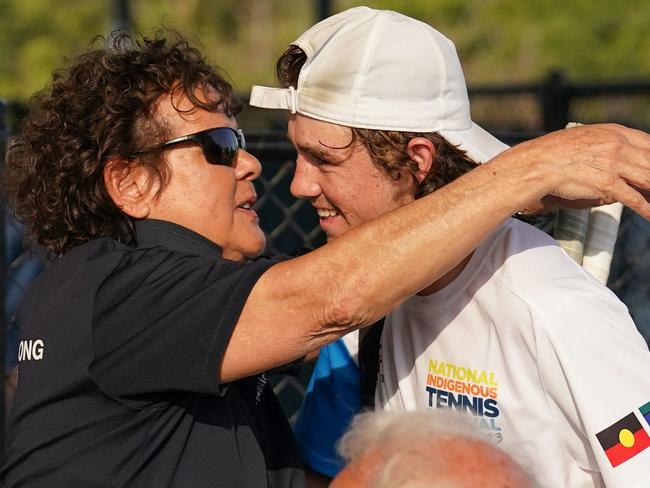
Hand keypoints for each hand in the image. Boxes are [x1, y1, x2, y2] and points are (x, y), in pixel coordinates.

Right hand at [501, 123, 649, 217]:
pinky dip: (647, 209)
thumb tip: (614, 164)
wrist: (539, 163)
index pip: (649, 143)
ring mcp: (615, 164)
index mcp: (614, 132)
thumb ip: (604, 148)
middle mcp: (619, 146)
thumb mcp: (584, 140)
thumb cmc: (554, 153)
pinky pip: (635, 198)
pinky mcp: (608, 183)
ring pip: (649, 179)